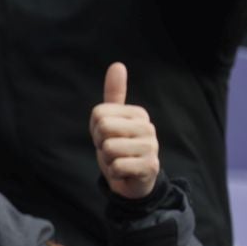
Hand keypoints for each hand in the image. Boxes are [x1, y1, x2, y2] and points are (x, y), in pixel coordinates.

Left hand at [89, 63, 158, 199]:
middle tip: (111, 149)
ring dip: (107, 160)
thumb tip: (117, 65)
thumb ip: (114, 94)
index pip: (98, 114)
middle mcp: (147, 127)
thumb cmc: (120, 147)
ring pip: (108, 149)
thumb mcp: (113, 120)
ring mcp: (151, 147)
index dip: (95, 129)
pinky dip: (114, 173)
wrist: (133, 180)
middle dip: (100, 143)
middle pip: (102, 128)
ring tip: (119, 160)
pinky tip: (124, 172)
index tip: (107, 137)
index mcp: (137, 113)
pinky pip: (116, 167)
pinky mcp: (150, 167)